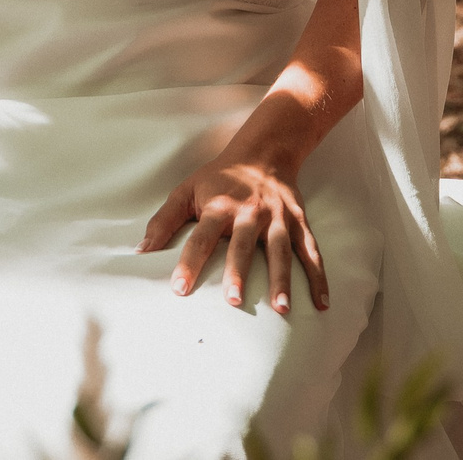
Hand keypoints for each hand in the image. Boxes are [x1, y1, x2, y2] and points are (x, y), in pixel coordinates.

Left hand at [140, 155, 327, 314]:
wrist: (263, 152)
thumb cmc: (218, 178)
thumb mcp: (186, 191)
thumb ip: (164, 221)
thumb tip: (141, 252)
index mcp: (219, 206)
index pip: (200, 237)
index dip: (188, 263)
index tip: (179, 289)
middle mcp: (249, 212)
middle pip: (243, 245)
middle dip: (239, 272)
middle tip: (234, 301)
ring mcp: (277, 217)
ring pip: (281, 251)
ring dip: (282, 280)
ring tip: (281, 309)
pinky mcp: (299, 222)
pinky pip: (311, 252)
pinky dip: (319, 277)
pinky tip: (321, 304)